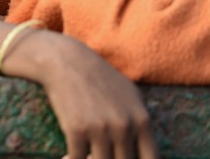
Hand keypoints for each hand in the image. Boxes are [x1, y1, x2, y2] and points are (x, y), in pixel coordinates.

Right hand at [19, 32, 156, 158]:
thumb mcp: (131, 94)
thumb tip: (145, 149)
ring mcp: (101, 129)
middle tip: (97, 155)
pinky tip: (65, 157)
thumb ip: (141, 122)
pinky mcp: (77, 130)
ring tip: (84, 156)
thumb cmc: (98, 76)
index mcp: (142, 120)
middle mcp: (124, 127)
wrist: (66, 61)